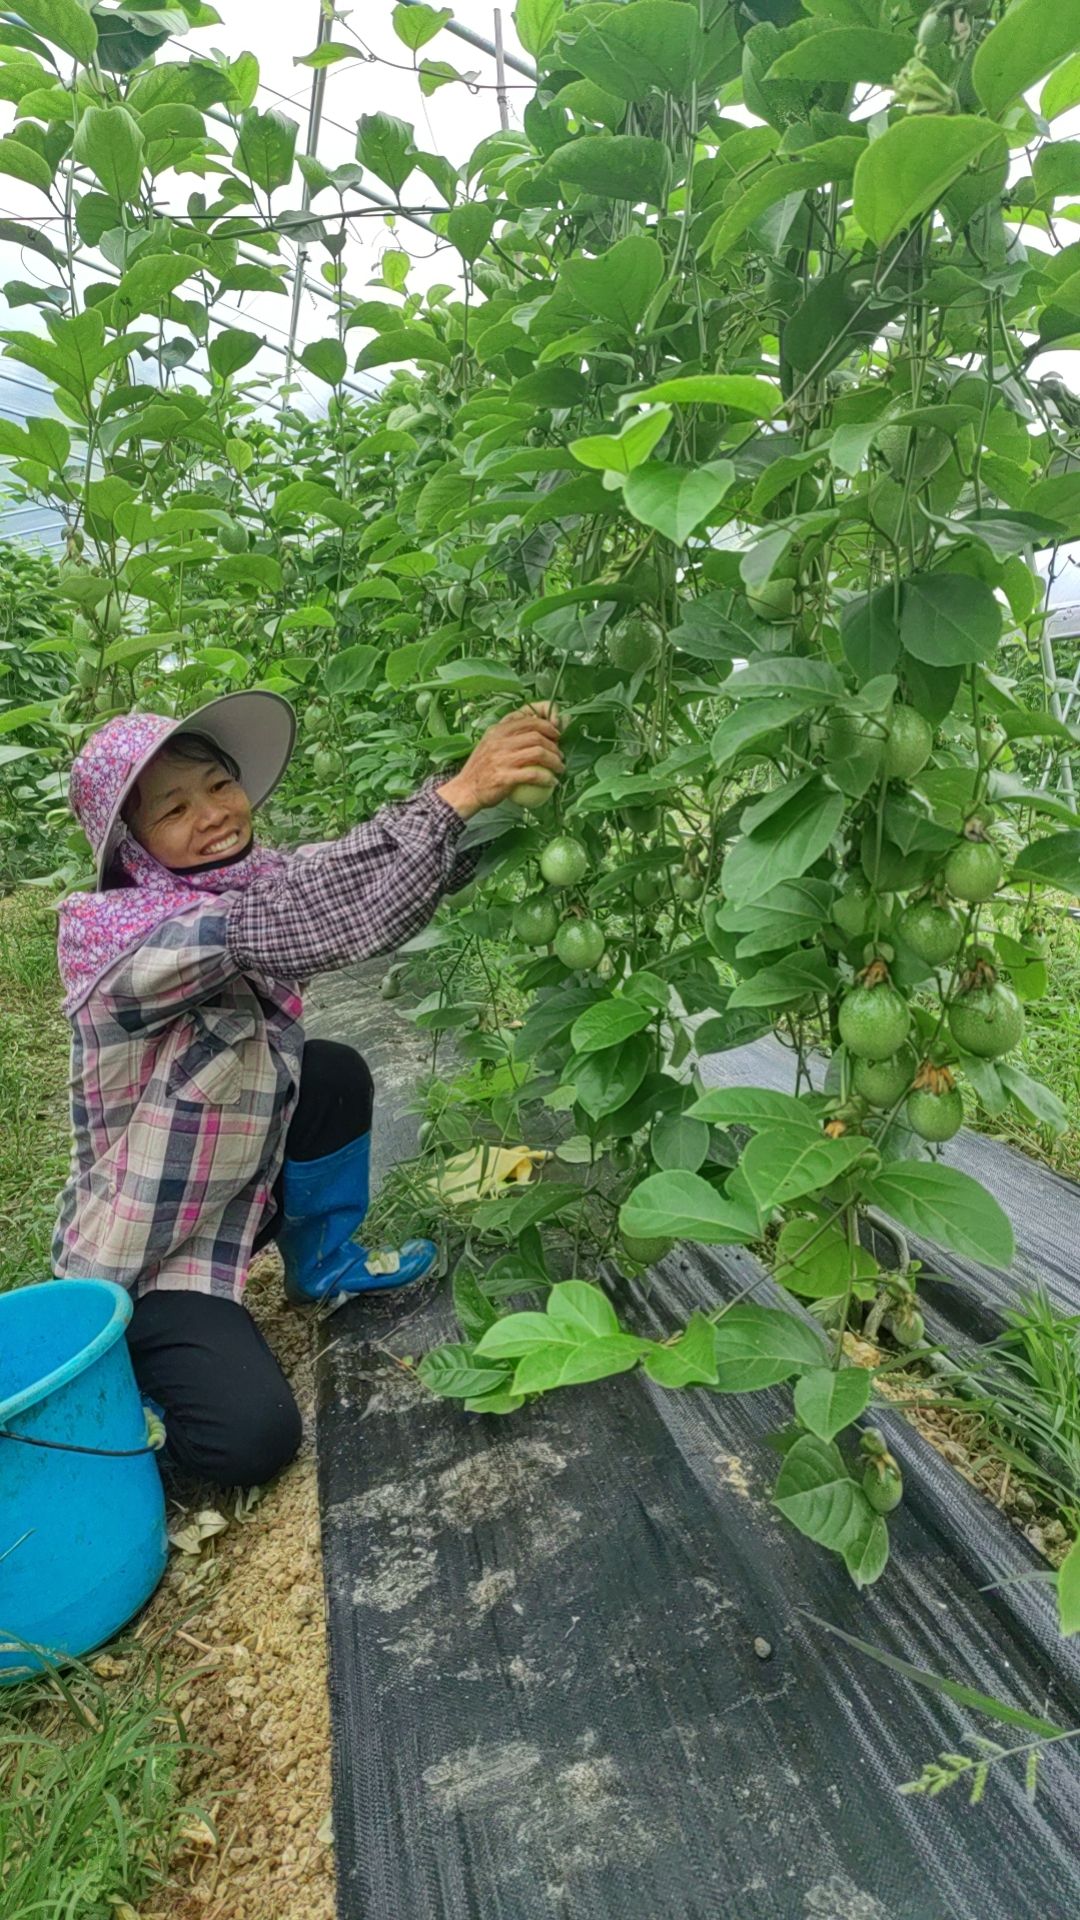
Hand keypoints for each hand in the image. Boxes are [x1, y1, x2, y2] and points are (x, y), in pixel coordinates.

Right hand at [437, 702, 563, 818]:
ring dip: (554, 761)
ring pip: (538, 752)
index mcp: (497, 730)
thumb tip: (536, 731)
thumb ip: (509, 735)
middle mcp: (499, 741)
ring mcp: (502, 758)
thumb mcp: (490, 744)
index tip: (556, 732)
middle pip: (537, 735)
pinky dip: (547, 778)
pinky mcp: (505, 777)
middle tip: (559, 755)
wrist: (465, 791)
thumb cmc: (482, 769)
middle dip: (554, 744)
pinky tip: (552, 782)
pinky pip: (534, 774)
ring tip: (559, 768)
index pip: (527, 718)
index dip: (547, 723)